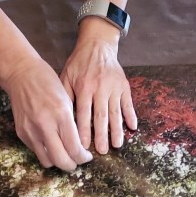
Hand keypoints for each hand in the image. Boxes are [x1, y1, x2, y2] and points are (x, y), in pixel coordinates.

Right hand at [1, 57, 92, 171]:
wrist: (21, 74)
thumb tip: (79, 145)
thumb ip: (72, 124)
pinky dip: (46, 152)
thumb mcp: (66, 100)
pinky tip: (51, 143)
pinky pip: (37, 152)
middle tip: (76, 161)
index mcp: (61, 115)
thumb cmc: (48, 82)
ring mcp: (31, 132)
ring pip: (48, 161)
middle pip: (61, 161)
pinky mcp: (22, 134)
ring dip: (57, 161)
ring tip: (63, 153)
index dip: (83, 158)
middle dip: (72, 165)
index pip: (74, 149)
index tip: (86, 157)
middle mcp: (45, 126)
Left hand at [60, 21, 137, 153]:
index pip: (83, 114)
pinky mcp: (124, 86)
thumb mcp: (66, 76)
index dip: (84, 131)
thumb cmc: (79, 64)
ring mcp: (114, 87)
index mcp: (84, 87)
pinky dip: (131, 115)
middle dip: (102, 135)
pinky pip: (128, 103)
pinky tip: (133, 128)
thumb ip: (65, 95)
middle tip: (102, 151)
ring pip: (115, 112)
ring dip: (117, 130)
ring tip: (117, 145)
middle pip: (101, 116)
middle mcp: (100, 88)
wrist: (98, 45)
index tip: (83, 146)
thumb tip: (62, 119)